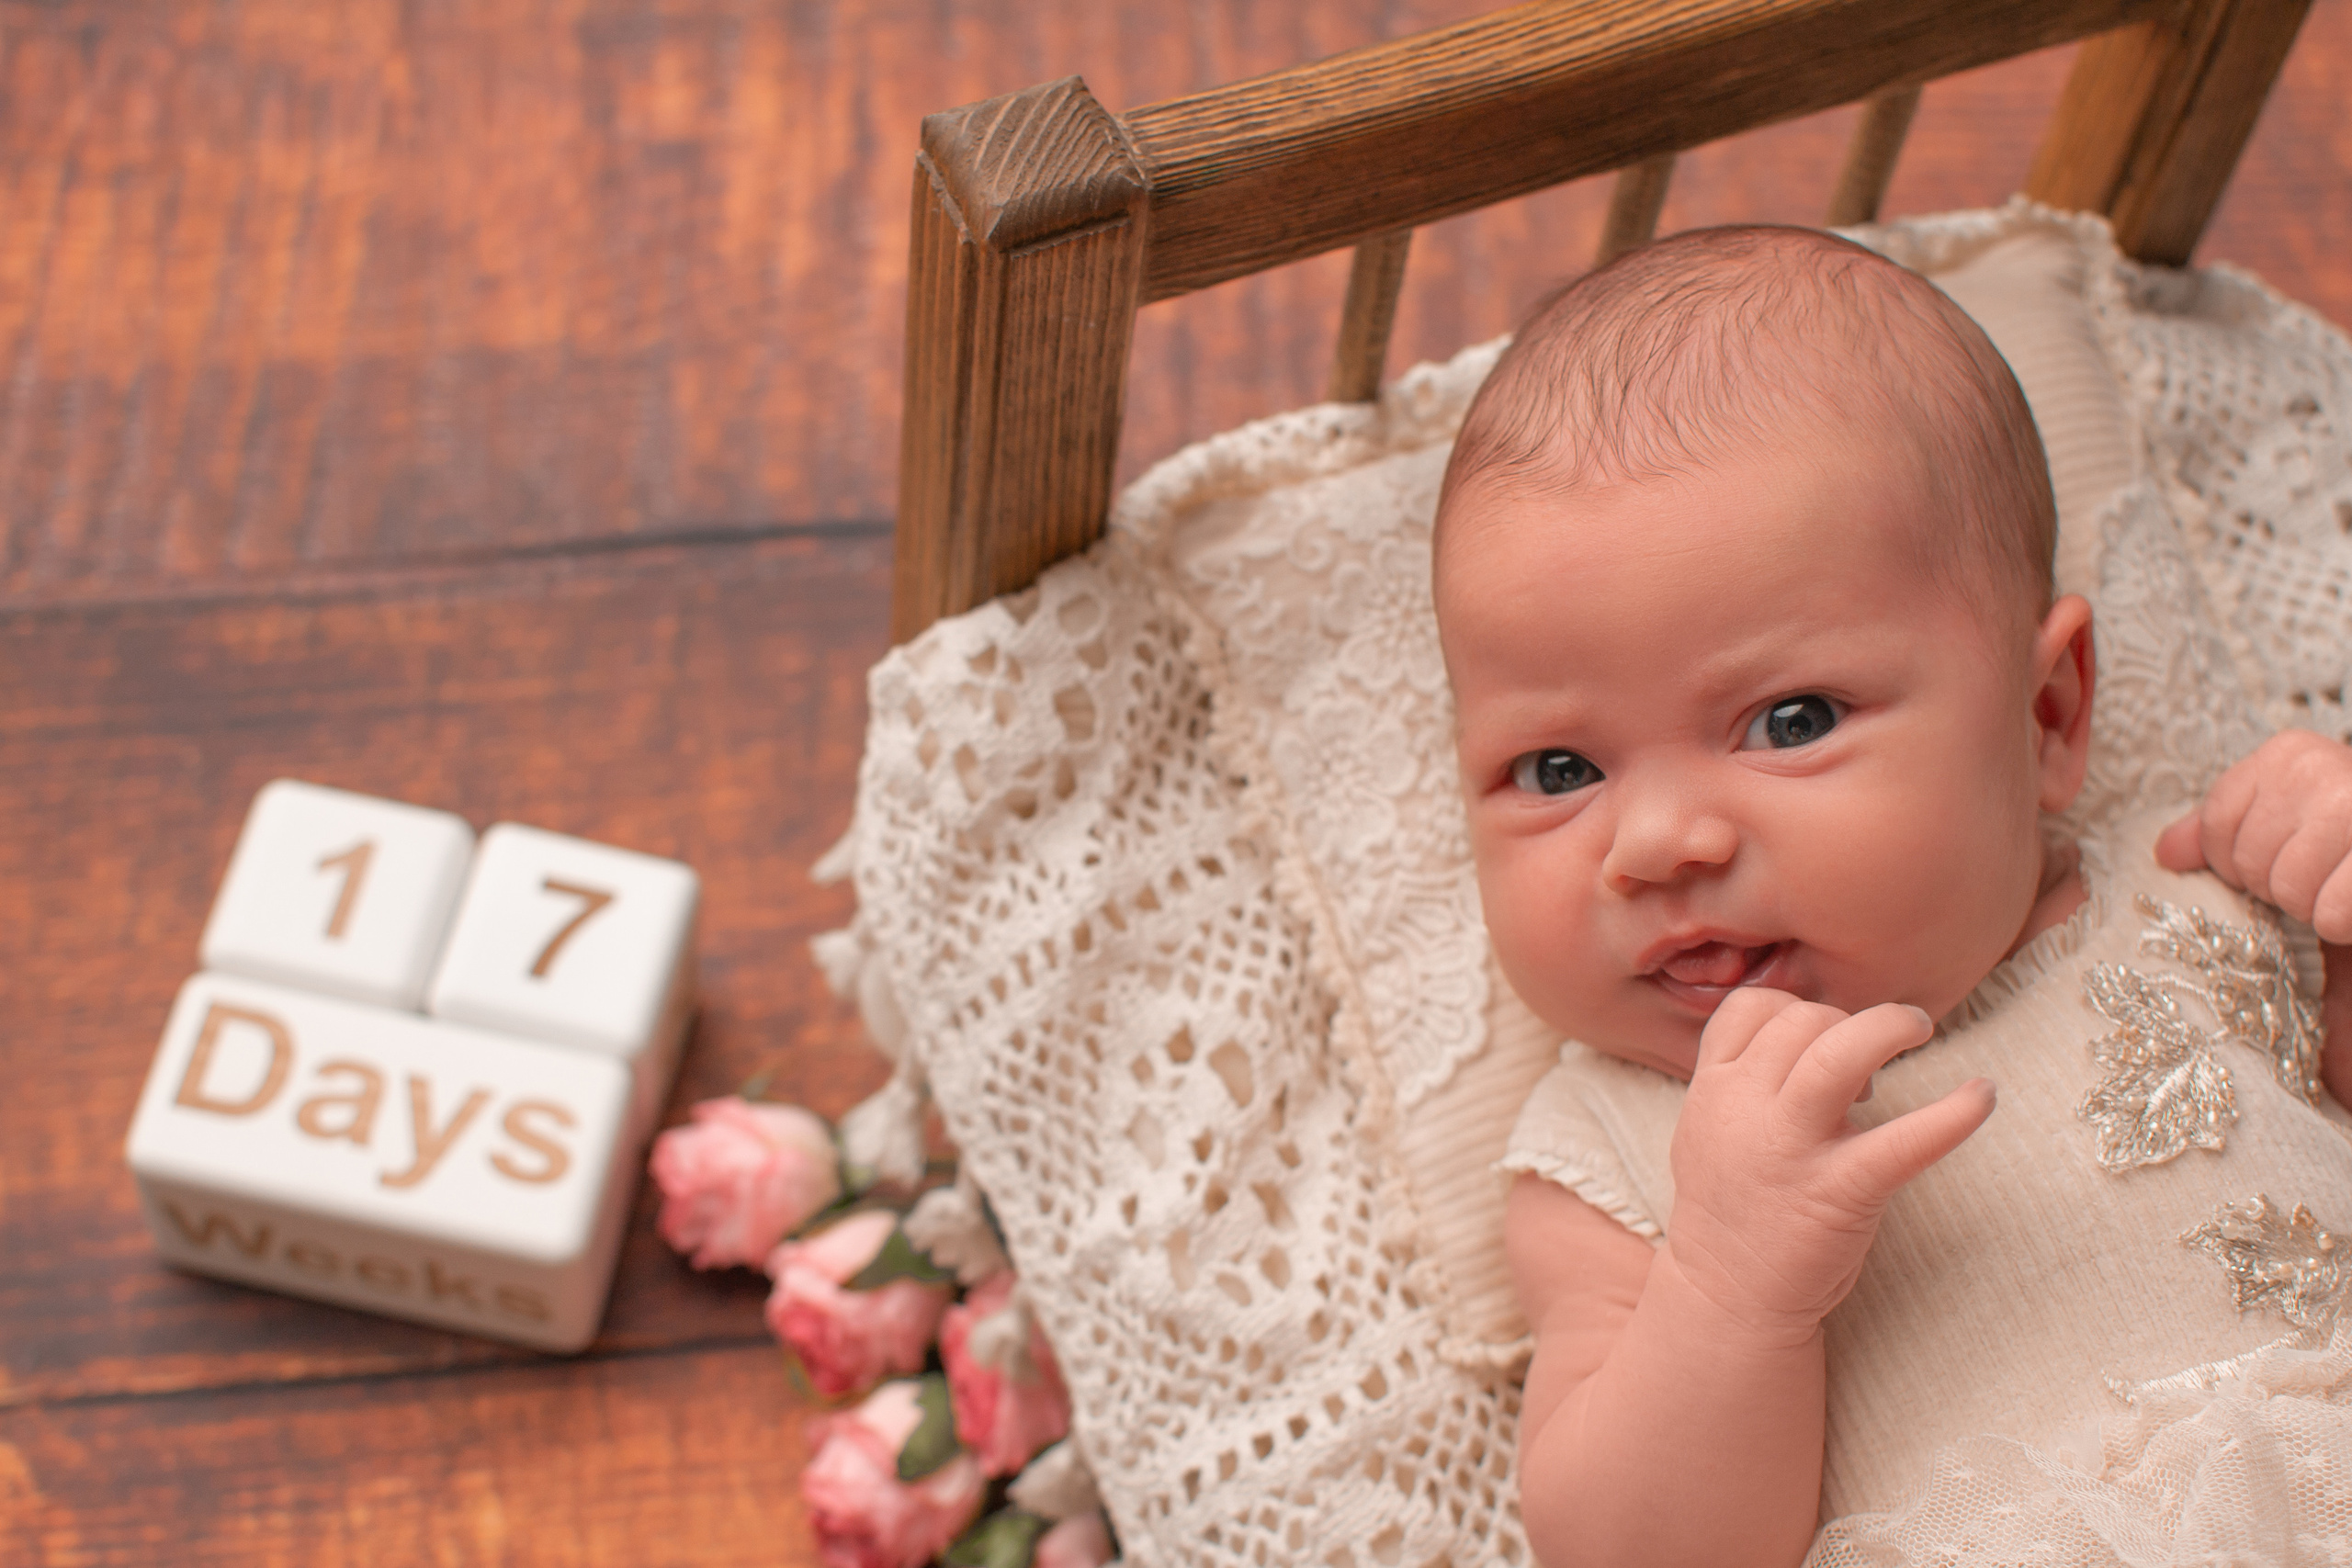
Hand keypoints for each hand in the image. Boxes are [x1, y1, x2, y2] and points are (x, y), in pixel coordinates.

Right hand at [1662, 988, 1995, 1345]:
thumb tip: (1793, 1029)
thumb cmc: (1731, 1210)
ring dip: (1889, 1026)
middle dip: (1847, 1024)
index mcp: (1712, 1091)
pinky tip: (1983, 1095)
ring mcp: (1791, 1149)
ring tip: (1918, 1030)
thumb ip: (1737, 1079)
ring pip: (1839, 1052)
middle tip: (1871, 1062)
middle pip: (1802, 1019)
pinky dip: (1954, 1114)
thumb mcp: (1706, 1129)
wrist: (1727, 1297)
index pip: (1751, 1007)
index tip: (1819, 1040)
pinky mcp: (1840, 1192)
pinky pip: (1905, 1140)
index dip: (1794, 1007)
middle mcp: (1744, 1109)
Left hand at [2157, 730, 2351, 940]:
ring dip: (2311, 907)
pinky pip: (2329, 914)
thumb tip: (2164, 853)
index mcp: (2287, 754)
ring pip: (2288, 890)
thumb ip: (2221, 831)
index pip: (2215, 826)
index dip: (2236, 862)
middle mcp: (2322, 769)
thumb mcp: (2287, 816)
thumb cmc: (2347, 834)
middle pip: (2247, 862)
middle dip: (2277, 887)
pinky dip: (2339, 922)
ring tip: (2337, 886)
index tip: (2275, 858)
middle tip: (2317, 875)